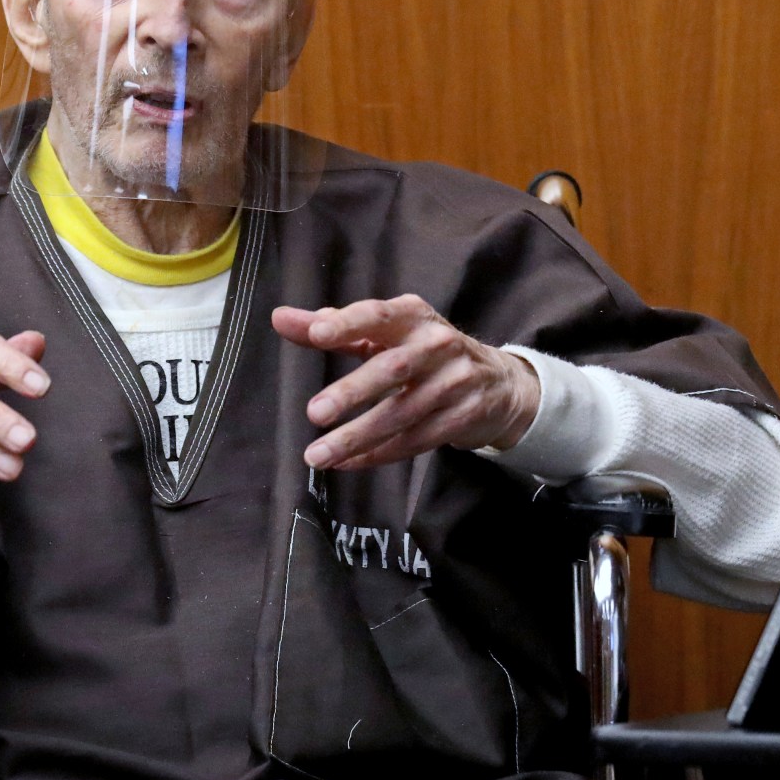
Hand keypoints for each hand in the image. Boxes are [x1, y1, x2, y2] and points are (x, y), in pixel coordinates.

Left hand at [273, 295, 539, 470]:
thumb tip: (280, 318)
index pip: (377, 315)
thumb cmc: (424, 351)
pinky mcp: (463, 417)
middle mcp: (437, 345)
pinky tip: (348, 463)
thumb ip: (334, 326)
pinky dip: (379, 454)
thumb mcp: (384, 332)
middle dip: (353, 391)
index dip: (347, 324)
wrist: (498, 383)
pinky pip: (416, 440)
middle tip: (315, 412)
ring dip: (358, 436)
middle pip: (392, 369)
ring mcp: (455, 382)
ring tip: (318, 454)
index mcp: (412, 317)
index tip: (315, 334)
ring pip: (402, 414)